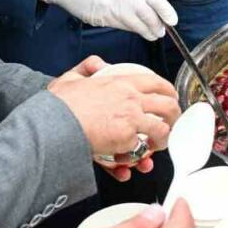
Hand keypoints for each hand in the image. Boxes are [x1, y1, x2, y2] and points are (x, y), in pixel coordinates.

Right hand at [38, 0, 176, 40]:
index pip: (159, 2)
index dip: (168, 14)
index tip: (172, 21)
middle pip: (150, 19)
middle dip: (158, 28)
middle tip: (161, 31)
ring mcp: (117, 12)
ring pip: (137, 27)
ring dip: (147, 32)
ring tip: (151, 34)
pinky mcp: (105, 21)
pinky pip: (123, 27)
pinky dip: (131, 29)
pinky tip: (134, 28)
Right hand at [48, 56, 179, 157]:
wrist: (53, 123)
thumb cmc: (59, 105)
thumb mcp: (71, 78)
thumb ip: (86, 68)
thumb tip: (97, 64)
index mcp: (122, 83)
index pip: (156, 82)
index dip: (168, 92)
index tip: (170, 99)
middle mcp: (132, 99)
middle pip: (168, 106)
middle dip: (174, 117)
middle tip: (171, 125)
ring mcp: (131, 119)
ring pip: (161, 130)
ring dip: (162, 141)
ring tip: (156, 148)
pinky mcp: (125, 139)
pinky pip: (138, 151)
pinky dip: (135, 160)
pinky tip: (131, 164)